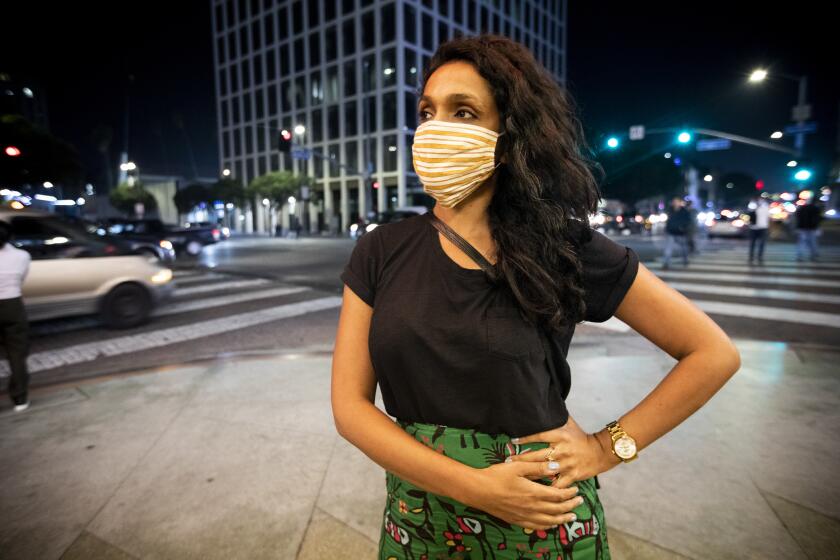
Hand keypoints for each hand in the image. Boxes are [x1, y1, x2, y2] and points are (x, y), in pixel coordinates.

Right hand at [462, 461, 583, 529]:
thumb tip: (556, 466)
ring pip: (549, 521)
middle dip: (570, 506)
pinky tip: (551, 525)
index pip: (558, 495)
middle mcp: (532, 507)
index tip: (576, 490)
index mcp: (534, 492)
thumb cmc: (496, 475)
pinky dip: (547, 526)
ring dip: (562, 519)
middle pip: (556, 509)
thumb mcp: (517, 466)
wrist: (478, 491)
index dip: (569, 493)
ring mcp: (524, 516)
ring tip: (571, 517)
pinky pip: (536, 526)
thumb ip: (538, 467)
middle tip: (579, 502)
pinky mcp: (516, 520)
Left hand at [507, 415, 619, 488]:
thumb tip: (543, 401)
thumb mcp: (569, 424)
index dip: (525, 438)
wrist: (600, 452)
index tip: (512, 440)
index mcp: (560, 435)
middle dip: (521, 458)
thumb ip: (555, 416)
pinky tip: (535, 491)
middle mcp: (562, 450)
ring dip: (530, 473)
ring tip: (516, 475)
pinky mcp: (572, 476)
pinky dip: (547, 488)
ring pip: (545, 470)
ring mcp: (567, 464)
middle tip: (507, 461)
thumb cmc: (580, 437)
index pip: (539, 435)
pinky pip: (557, 484)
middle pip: (538, 455)